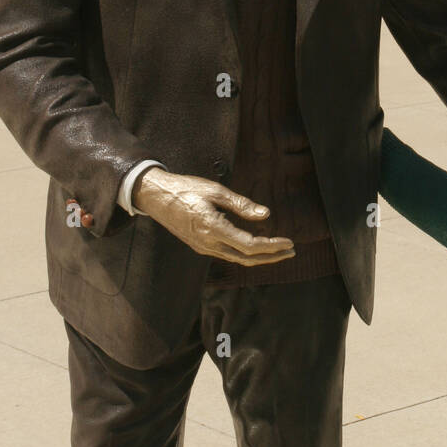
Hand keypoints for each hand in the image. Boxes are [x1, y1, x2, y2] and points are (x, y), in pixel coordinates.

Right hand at [132, 167, 294, 266]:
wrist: (156, 197)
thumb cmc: (186, 188)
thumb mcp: (216, 191)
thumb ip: (241, 205)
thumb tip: (265, 215)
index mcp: (213, 228)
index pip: (250, 246)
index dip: (272, 246)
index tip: (289, 242)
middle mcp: (208, 244)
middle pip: (246, 259)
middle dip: (271, 257)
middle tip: (290, 251)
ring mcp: (203, 248)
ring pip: (237, 259)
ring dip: (260, 258)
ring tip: (278, 251)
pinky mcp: (200, 246)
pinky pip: (227, 254)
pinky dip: (245, 253)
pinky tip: (255, 246)